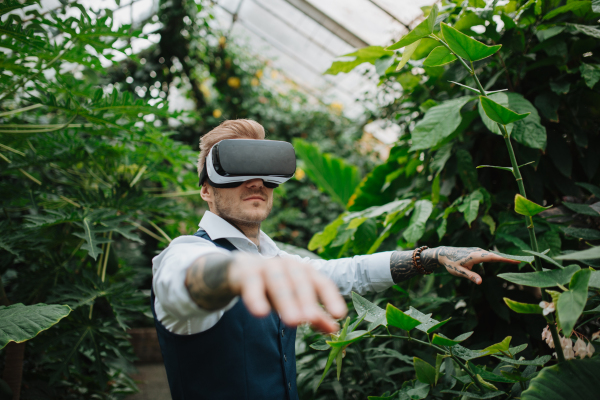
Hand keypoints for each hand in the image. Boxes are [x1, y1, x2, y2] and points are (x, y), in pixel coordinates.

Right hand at [227, 254, 346, 332]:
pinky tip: (260, 313)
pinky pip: (251, 285)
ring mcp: (266, 266)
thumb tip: (334, 330)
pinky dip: (256, 297)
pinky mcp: (245, 272)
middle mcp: (287, 265)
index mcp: (303, 271)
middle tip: (312, 319)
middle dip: (307, 300)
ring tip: (294, 321)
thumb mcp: (294, 301)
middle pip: (300, 282)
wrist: (238, 271)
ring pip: (278, 282)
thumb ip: (314, 314)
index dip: (331, 297)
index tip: (339, 315)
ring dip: (287, 300)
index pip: (321, 282)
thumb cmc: (273, 287)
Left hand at [423, 247, 519, 284]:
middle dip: (509, 258)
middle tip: (523, 261)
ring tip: (517, 261)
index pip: (494, 258)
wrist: (444, 254)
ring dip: (504, 258)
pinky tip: (504, 260)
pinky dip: (498, 258)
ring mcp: (479, 251)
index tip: (517, 261)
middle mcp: (479, 252)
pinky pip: (490, 255)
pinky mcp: (478, 252)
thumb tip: (480, 283)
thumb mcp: (459, 272)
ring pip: (494, 255)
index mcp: (476, 256)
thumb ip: (470, 276)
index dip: (505, 259)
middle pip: (497, 256)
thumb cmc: (451, 264)